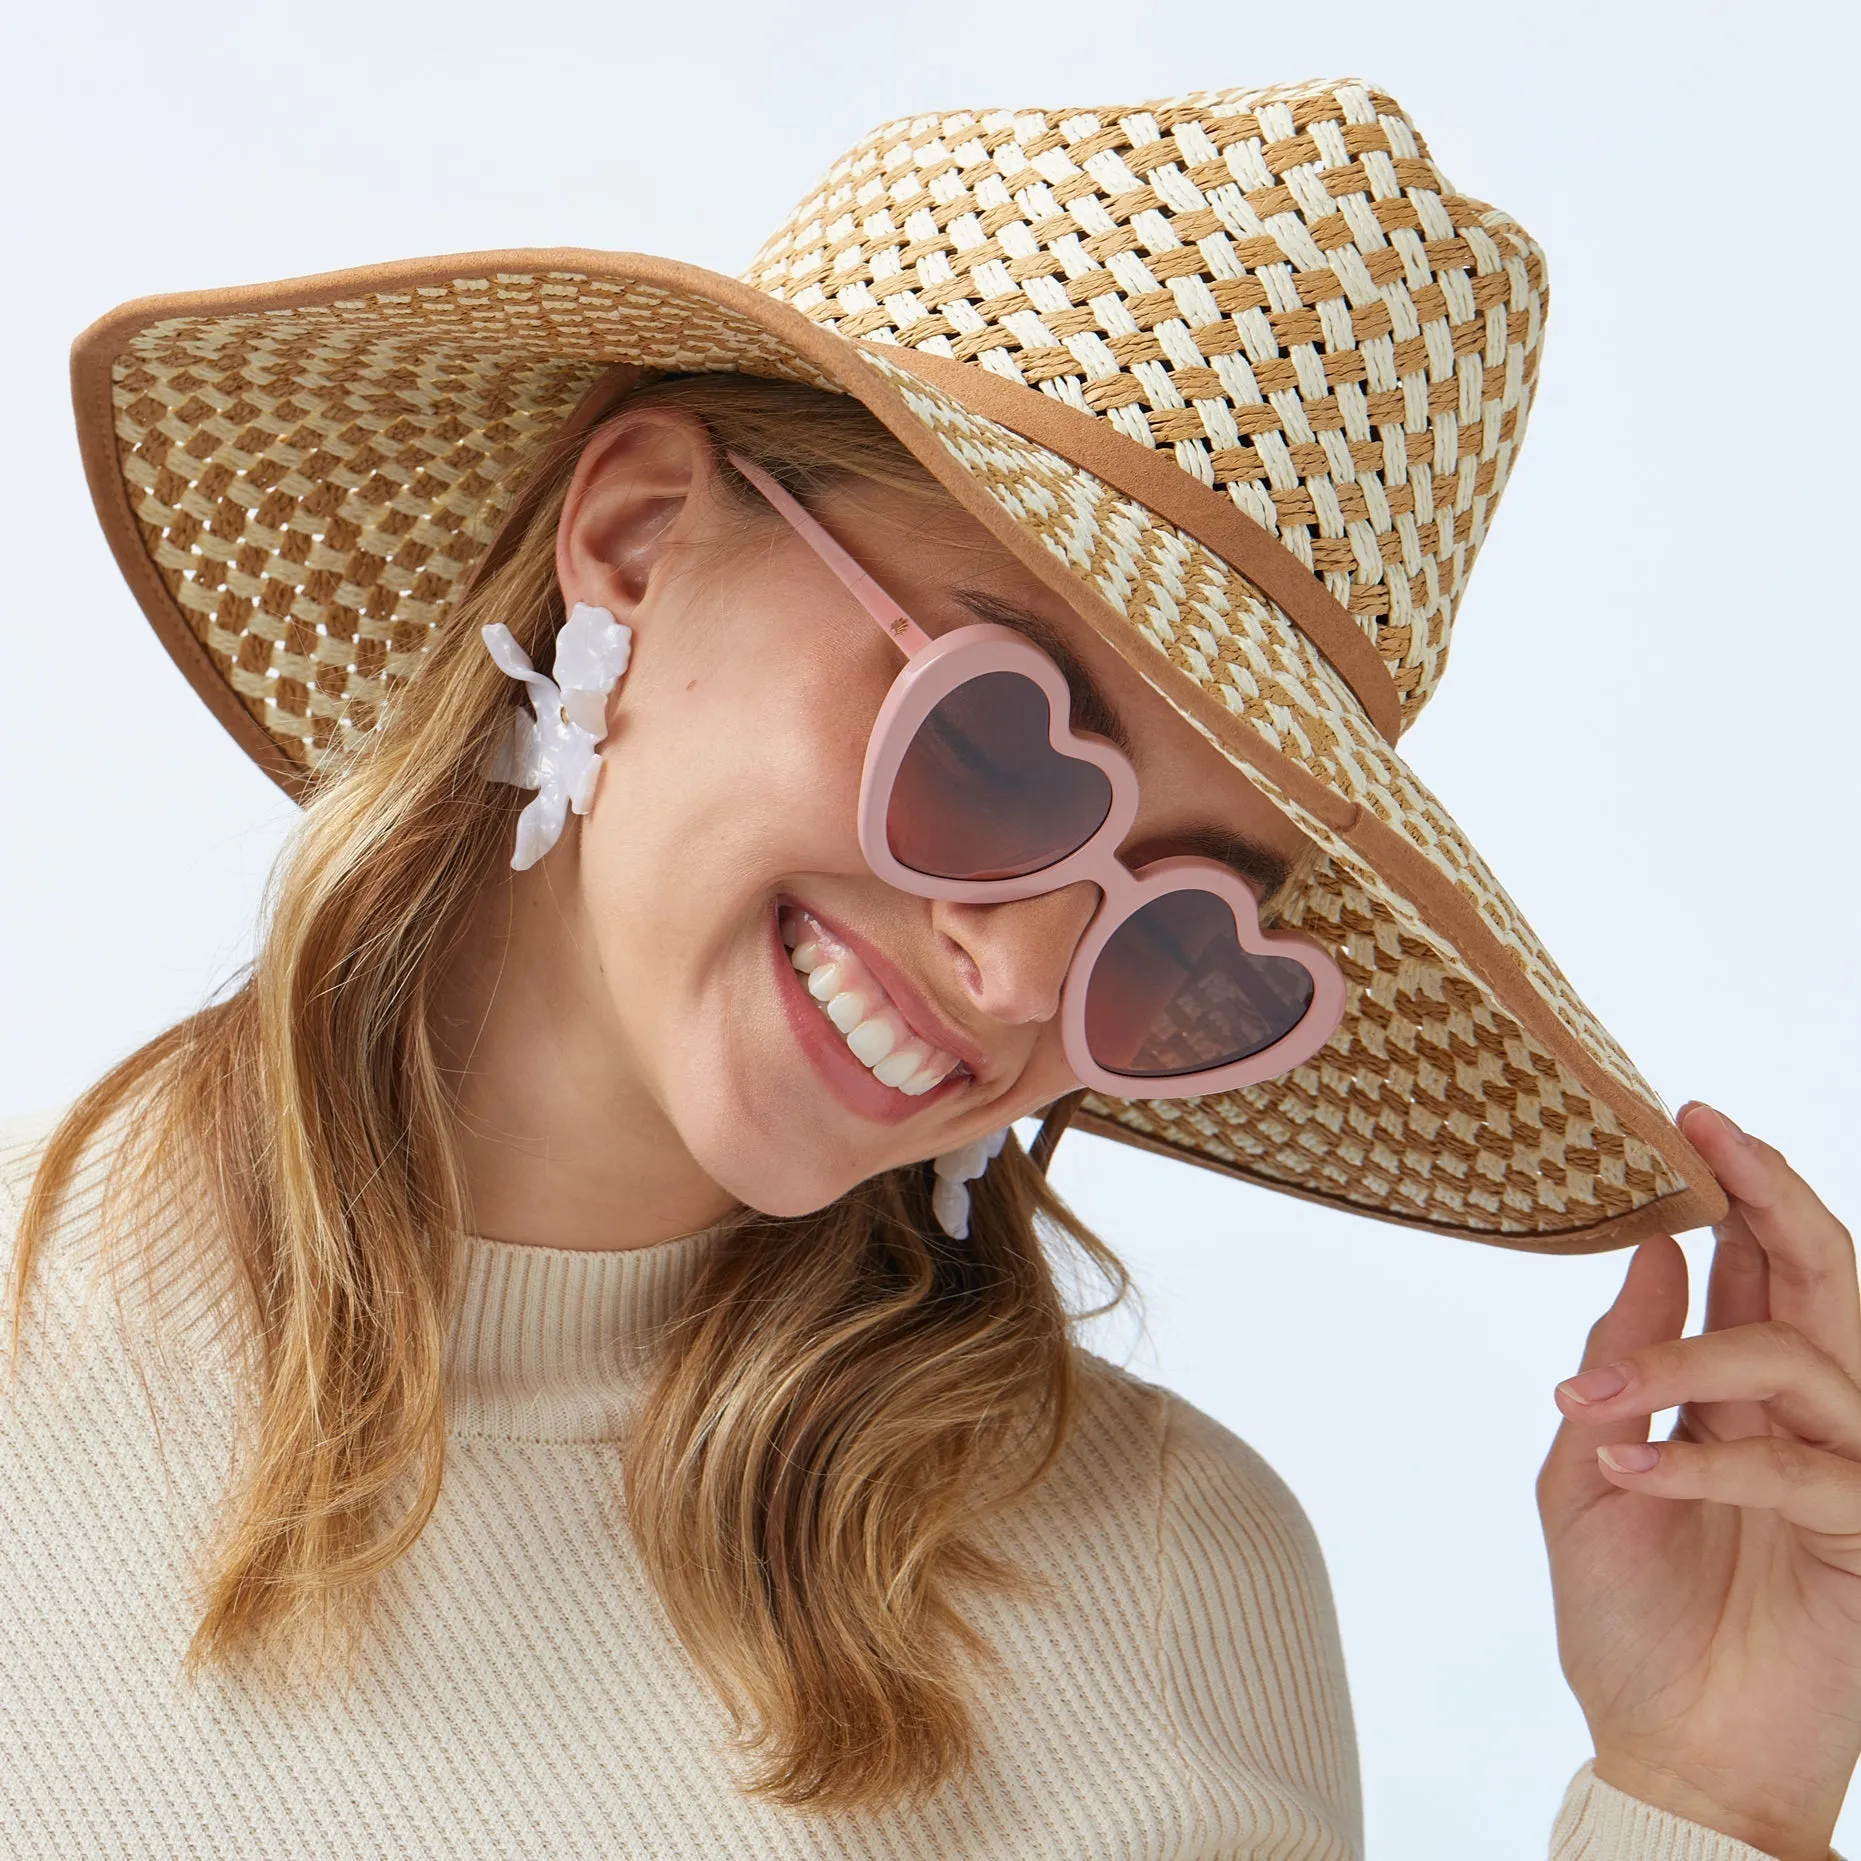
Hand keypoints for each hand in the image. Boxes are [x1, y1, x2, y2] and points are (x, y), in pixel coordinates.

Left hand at [1538, 1103, 1860, 1860]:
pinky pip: (1806, 1474)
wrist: (1663, 1753)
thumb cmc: (1626, 1623)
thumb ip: (1622, 1366)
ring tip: (1602, 1395)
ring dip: (1696, 1358)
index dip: (1734, 1198)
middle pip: (1820, 1288)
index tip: (1687, 1122)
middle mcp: (1799, 1423)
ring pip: (1808, 1366)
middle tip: (1713, 1135)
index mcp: (1737, 1399)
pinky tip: (1628, 1464)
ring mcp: (1841, 1478)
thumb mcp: (1586, 1478)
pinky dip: (1709, 1465)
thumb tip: (1646, 1253)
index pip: (1755, 1276)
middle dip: (1775, 1205)